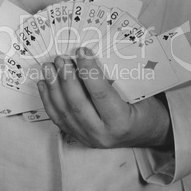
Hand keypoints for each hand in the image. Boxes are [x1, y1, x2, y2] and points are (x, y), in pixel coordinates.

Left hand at [37, 47, 172, 148]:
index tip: (82, 52)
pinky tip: (44, 84)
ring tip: (49, 67)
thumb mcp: (138, 94)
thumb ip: (116, 80)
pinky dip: (49, 100)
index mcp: (121, 122)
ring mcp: (88, 138)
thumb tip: (88, 58)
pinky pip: (58, 119)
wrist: (145, 133)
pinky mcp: (78, 137)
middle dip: (66, 78)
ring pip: (64, 112)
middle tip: (61, 58)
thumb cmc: (145, 110)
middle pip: (77, 104)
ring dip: (54, 87)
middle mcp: (102, 134)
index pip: (101, 94)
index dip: (89, 71)